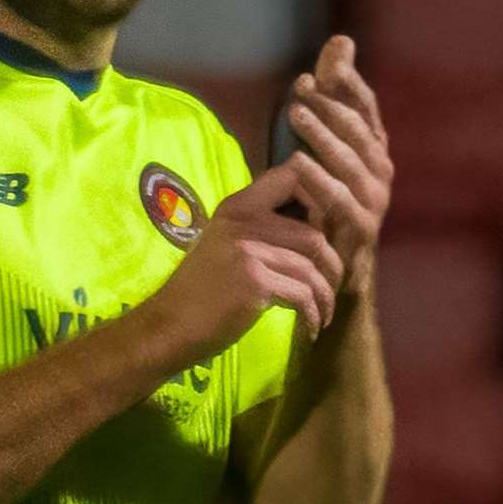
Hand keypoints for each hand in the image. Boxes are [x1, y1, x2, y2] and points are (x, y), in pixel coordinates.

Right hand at [155, 158, 345, 361]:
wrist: (170, 326)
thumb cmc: (200, 291)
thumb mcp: (225, 245)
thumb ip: (257, 229)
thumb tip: (312, 229)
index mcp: (237, 207)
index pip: (290, 177)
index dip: (317, 199)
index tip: (322, 233)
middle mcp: (243, 221)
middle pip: (314, 233)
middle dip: (332, 266)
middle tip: (331, 288)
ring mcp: (248, 250)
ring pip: (313, 266)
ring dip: (325, 295)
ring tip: (323, 312)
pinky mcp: (255, 282)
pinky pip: (304, 294)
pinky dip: (314, 314)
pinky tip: (310, 327)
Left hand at [285, 35, 393, 297]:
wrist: (335, 273)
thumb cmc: (324, 202)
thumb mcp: (322, 145)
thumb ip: (330, 96)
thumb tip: (341, 40)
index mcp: (372, 148)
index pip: (364, 107)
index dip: (344, 86)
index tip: (316, 70)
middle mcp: (380, 171)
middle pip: (358, 130)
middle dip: (330, 106)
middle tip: (300, 90)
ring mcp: (374, 201)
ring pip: (350, 162)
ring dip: (323, 136)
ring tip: (295, 114)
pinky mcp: (361, 230)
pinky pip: (340, 201)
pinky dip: (319, 181)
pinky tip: (295, 163)